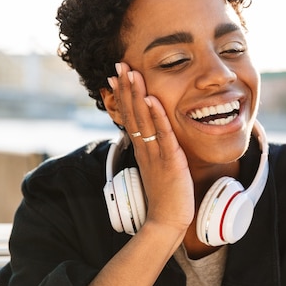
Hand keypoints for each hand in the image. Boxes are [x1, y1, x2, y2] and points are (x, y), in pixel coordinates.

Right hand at [109, 62, 193, 233]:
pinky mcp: (169, 160)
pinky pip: (162, 135)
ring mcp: (155, 154)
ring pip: (144, 119)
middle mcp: (145, 148)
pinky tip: (152, 99)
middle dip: (126, 88)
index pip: (129, 117)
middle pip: (132, 113)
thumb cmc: (166, 196)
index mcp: (142, 149)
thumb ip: (153, 152)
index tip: (116, 77)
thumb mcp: (156, 169)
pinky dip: (157, 116)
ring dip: (137, 95)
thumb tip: (150, 140)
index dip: (123, 96)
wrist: (167, 220)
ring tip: (131, 73)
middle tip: (119, 65)